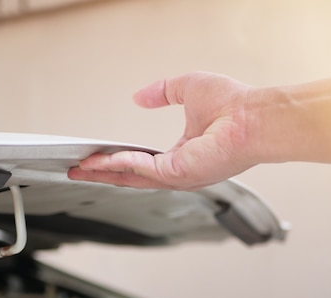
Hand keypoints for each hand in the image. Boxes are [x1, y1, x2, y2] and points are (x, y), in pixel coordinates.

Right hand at [68, 72, 259, 190]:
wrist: (253, 116)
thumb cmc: (233, 104)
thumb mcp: (186, 88)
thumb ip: (161, 92)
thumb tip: (138, 97)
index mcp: (182, 154)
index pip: (143, 160)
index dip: (118, 159)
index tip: (97, 156)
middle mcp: (179, 170)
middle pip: (131, 176)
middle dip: (102, 174)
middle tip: (77, 171)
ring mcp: (178, 176)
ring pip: (131, 177)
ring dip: (103, 172)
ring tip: (80, 168)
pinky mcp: (177, 173)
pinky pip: (140, 169)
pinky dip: (118, 164)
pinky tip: (100, 160)